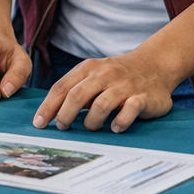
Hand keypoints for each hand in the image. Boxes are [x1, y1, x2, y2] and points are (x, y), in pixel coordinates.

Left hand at [32, 51, 175, 132]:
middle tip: (62, 127)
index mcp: (89, 69)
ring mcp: (125, 85)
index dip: (48, 106)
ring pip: (101, 104)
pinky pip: (129, 110)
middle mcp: (105, 75)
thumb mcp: (94, 75)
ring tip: (91, 128)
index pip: (62, 87)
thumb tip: (49, 113)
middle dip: (65, 114)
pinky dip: (119, 121)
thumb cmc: (117, 76)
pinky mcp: (143, 97)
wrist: (154, 65)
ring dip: (91, 121)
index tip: (39, 123)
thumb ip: (75, 90)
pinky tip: (115, 127)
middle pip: (77, 95)